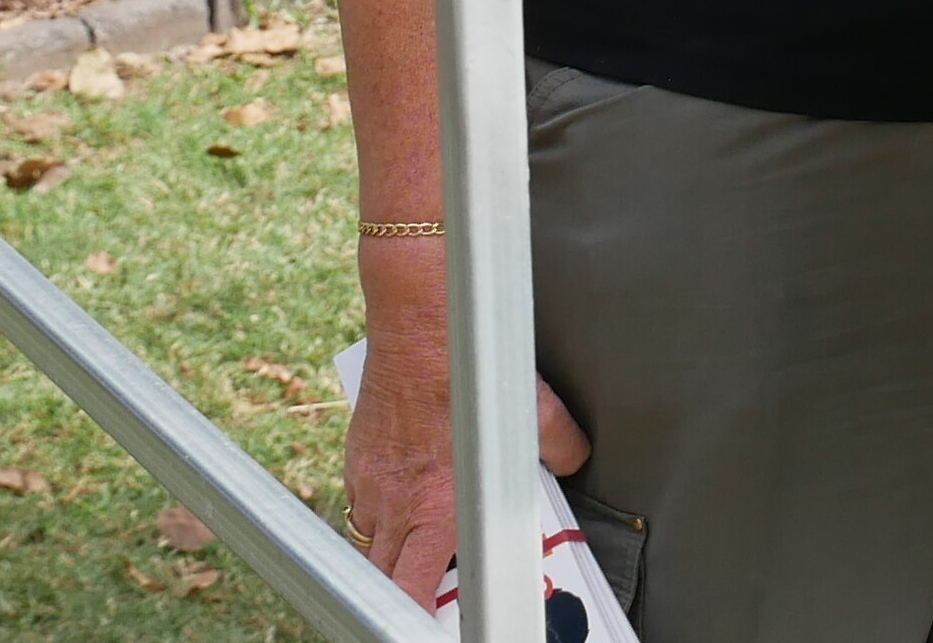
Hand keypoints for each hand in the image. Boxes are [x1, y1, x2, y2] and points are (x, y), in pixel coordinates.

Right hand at [339, 292, 593, 606]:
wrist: (420, 320)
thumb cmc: (471, 364)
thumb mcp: (536, 411)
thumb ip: (558, 447)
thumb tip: (574, 460)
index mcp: (439, 508)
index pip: (412, 589)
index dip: (416, 615)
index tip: (427, 624)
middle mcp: (397, 502)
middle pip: (384, 576)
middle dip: (403, 590)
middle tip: (427, 591)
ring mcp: (371, 481)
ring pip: (372, 540)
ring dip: (395, 548)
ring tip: (423, 538)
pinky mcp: (358, 457)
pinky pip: (364, 502)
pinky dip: (383, 508)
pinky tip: (409, 487)